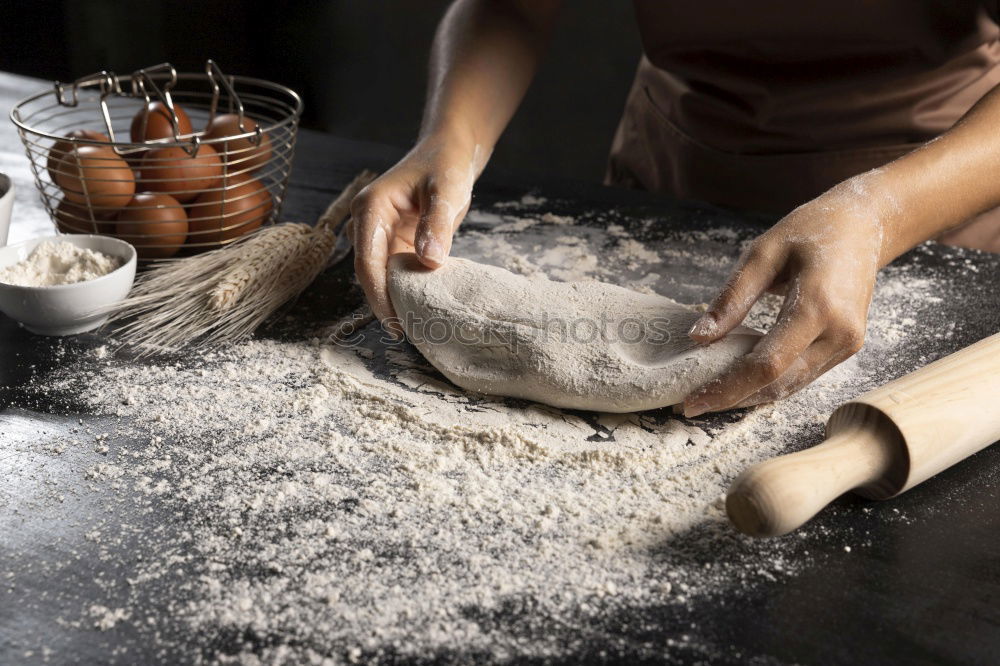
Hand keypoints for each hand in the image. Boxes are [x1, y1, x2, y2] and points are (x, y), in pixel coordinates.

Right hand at [350, 134, 482, 332]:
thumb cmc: (446, 167)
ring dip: (394, 299)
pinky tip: (421, 309)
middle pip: (369, 273)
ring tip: (415, 327)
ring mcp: (378, 233)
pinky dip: (406, 290)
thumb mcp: (447, 192)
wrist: (447, 154)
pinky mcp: (392, 242)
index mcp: (371, 208)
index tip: (394, 322)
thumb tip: (429, 263)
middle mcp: (367, 222)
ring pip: (380, 276)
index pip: (368, 261)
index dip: (379, 295)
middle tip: (407, 334)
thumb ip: (438, 225)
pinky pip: (394, 271)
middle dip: (384, 303)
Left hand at [682, 178, 890, 416]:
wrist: (863, 224)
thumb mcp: (761, 253)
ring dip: (751, 396)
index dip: (727, 387)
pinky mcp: (847, 346)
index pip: (767, 364)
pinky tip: (741, 381)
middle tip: (691, 405)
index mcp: (818, 306)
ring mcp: (848, 343)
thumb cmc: (810, 231)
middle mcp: (839, 333)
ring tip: (710, 397)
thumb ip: (732, 298)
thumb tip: (698, 338)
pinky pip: (804, 374)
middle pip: (780, 383)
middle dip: (733, 399)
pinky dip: (772, 383)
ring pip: (793, 385)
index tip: (691, 402)